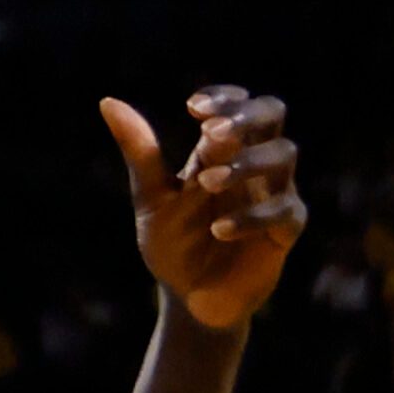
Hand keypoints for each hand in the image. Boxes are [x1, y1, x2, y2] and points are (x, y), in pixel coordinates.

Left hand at [101, 85, 305, 329]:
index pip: (239, 102)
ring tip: (207, 183)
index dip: (224, 96)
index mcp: (221, 150)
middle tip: (210, 132)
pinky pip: (285, 211)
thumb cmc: (172, 242)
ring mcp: (272, 194)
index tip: (192, 108)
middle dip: (246, 115)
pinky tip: (218, 229)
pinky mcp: (284, 232)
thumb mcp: (151, 196)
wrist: (186, 297)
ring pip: (284, 154)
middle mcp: (252, 164)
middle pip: (273, 112)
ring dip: (246, 162)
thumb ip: (139, 152)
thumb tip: (108, 102)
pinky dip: (252, 216)